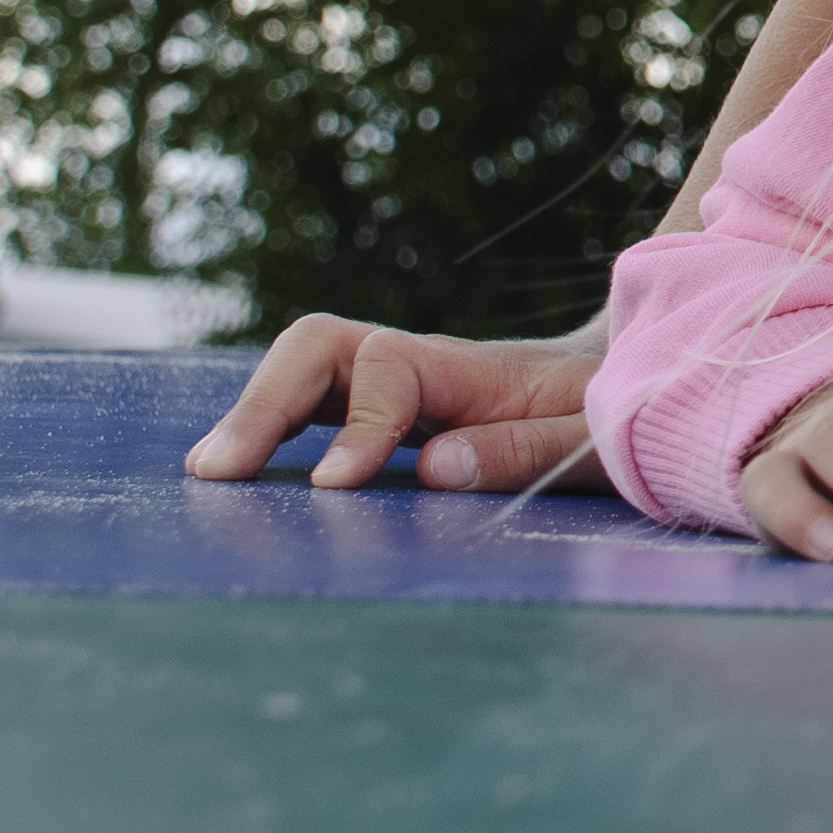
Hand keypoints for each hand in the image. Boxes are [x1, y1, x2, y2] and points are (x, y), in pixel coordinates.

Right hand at [184, 315, 608, 492]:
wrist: (624, 377)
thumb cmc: (612, 407)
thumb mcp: (591, 434)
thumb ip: (523, 449)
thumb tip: (433, 470)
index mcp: (474, 370)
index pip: (389, 368)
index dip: (358, 425)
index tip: (336, 486)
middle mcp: (422, 365)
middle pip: (320, 346)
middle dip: (263, 402)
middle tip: (217, 472)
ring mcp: (398, 382)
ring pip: (305, 368)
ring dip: (253, 412)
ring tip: (208, 473)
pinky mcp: (386, 406)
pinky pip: (314, 400)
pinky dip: (268, 425)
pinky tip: (237, 473)